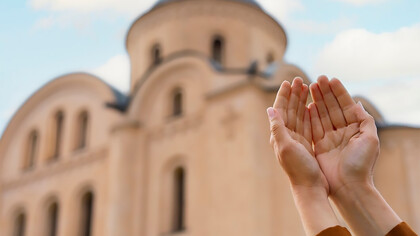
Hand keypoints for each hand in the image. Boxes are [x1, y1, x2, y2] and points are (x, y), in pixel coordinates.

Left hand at [268, 78, 327, 191]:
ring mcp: (296, 140)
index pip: (280, 109)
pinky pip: (307, 124)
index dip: (284, 95)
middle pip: (289, 110)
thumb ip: (278, 128)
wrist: (310, 188)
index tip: (288, 81)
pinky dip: (309, 113)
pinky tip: (312, 106)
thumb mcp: (286, 147)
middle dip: (293, 94)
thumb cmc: (298, 169)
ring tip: (306, 87)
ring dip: (301, 101)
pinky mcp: (306, 144)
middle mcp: (286, 136)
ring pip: (298, 115)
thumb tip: (270, 109)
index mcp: (279, 135)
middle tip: (299, 80)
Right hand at [308, 75, 379, 194]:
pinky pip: (313, 127)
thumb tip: (356, 103)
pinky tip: (307, 105)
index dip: (338, 92)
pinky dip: (310, 116)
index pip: (345, 105)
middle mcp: (342, 131)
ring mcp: (329, 138)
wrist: (349, 186)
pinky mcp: (319, 146)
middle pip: (331, 107)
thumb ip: (364, 119)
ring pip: (321, 114)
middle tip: (318, 79)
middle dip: (325, 92)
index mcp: (355, 128)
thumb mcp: (370, 139)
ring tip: (310, 86)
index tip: (330, 79)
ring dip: (316, 100)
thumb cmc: (361, 164)